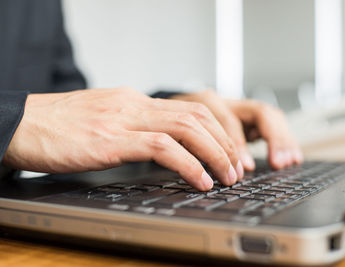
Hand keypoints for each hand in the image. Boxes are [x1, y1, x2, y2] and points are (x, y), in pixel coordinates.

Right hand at [3, 87, 243, 190]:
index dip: (217, 130)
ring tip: (227, 176)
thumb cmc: (60, 127)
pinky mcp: (111, 140)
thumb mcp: (105, 120)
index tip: (230, 152)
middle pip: (196, 115)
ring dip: (214, 153)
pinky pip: (162, 147)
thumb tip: (161, 145)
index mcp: (135, 101)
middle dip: (224, 143)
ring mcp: (124, 120)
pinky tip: (199, 180)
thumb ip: (133, 127)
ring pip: (186, 128)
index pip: (190, 108)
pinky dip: (187, 164)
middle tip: (237, 167)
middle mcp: (135, 105)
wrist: (21, 124)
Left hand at [172, 90, 302, 170]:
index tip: (244, 168)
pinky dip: (282, 139)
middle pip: (259, 111)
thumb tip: (205, 175)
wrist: (165, 112)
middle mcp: (225, 101)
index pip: (228, 120)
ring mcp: (236, 107)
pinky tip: (292, 155)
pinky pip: (270, 124)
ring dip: (282, 138)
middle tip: (279, 163)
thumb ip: (184, 149)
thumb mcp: (172, 136)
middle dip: (273, 138)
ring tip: (291, 160)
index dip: (238, 143)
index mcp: (203, 103)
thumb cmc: (169, 128)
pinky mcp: (244, 117)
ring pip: (269, 115)